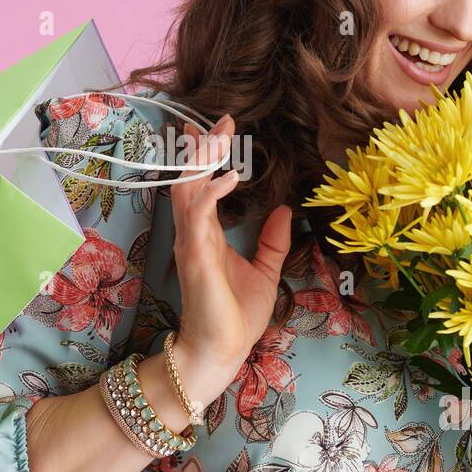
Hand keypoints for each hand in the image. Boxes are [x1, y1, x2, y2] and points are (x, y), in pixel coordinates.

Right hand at [168, 113, 292, 373]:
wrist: (221, 352)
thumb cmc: (235, 317)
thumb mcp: (264, 271)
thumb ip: (271, 241)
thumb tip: (284, 209)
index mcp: (207, 234)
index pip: (199, 185)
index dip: (202, 156)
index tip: (210, 128)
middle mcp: (194, 233)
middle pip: (189, 178)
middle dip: (201, 148)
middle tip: (220, 119)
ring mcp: (191, 243)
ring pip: (188, 189)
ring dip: (203, 160)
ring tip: (220, 135)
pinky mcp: (196, 256)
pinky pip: (200, 216)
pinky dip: (212, 192)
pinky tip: (231, 177)